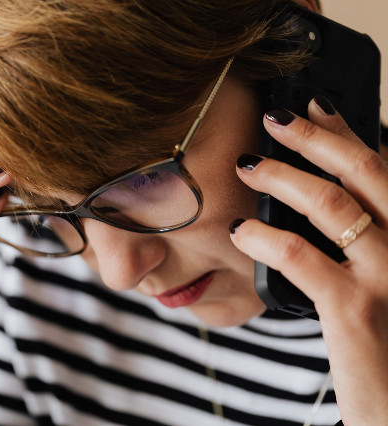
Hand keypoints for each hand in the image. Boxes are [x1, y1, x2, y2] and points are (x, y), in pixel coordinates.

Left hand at [230, 97, 387, 424]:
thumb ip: (366, 239)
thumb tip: (322, 200)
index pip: (385, 167)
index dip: (348, 131)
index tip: (314, 105)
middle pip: (365, 170)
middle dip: (314, 137)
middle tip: (274, 117)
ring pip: (331, 204)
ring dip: (281, 177)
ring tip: (247, 167)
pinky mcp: (355, 309)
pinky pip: (301, 256)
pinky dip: (264, 237)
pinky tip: (240, 232)